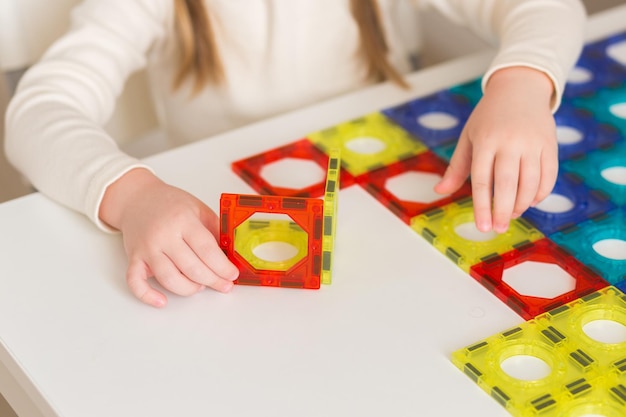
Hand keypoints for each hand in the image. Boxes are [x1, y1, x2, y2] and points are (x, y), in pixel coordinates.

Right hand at [99, 168, 238, 306]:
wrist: (137, 198)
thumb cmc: (170, 204)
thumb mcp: (198, 209)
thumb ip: (214, 230)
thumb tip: (231, 255)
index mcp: (183, 220)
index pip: (206, 249)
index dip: (222, 266)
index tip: (232, 275)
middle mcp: (163, 235)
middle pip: (191, 267)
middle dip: (212, 280)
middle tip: (224, 285)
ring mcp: (147, 248)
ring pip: (169, 279)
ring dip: (189, 289)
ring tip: (201, 286)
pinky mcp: (133, 258)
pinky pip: (135, 282)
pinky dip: (147, 295)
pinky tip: (162, 301)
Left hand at [434, 66, 557, 232]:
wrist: (520, 89)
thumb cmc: (488, 118)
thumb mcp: (468, 137)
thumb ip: (457, 167)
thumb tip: (439, 191)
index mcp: (486, 140)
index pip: (483, 179)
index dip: (482, 206)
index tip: (482, 226)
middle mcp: (511, 142)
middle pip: (507, 184)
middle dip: (502, 210)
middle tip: (497, 228)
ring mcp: (533, 143)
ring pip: (530, 183)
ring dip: (521, 204)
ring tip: (511, 214)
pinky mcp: (550, 144)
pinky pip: (549, 176)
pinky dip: (540, 193)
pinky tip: (530, 202)